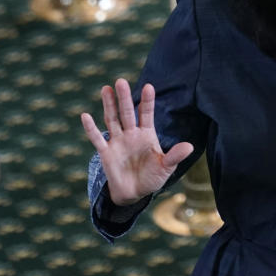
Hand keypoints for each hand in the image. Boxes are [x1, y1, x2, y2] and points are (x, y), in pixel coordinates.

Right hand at [81, 78, 193, 205]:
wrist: (135, 194)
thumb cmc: (152, 178)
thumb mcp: (166, 167)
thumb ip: (175, 156)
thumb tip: (190, 146)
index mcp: (147, 134)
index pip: (146, 114)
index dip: (147, 101)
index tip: (149, 86)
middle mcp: (131, 134)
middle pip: (127, 112)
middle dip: (124, 98)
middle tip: (121, 81)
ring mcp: (118, 142)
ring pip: (112, 120)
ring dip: (109, 105)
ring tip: (106, 89)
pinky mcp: (106, 153)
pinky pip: (97, 139)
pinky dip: (91, 129)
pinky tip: (85, 115)